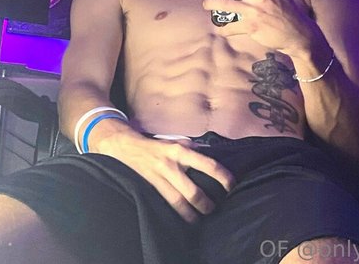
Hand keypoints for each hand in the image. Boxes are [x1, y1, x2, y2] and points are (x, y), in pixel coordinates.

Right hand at [98, 131, 234, 222]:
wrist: (127, 147)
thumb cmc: (157, 145)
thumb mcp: (176, 141)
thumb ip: (193, 149)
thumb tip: (212, 154)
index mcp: (181, 150)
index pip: (208, 164)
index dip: (222, 176)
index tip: (231, 185)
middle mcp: (171, 165)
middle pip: (193, 191)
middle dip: (206, 204)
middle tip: (215, 208)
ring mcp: (160, 177)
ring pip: (179, 202)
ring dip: (192, 213)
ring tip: (200, 217)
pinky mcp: (151, 186)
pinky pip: (166, 203)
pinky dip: (177, 212)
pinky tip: (185, 217)